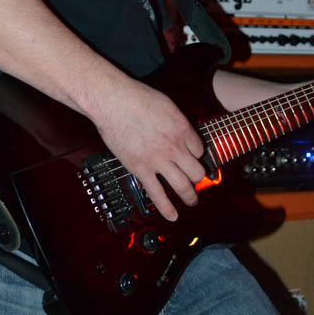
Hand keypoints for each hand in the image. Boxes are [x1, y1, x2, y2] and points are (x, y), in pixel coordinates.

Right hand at [94, 79, 204, 221]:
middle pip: (197, 170)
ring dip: (190, 196)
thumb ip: (175, 120)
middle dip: (198, 177)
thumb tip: (178, 129)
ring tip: (192, 202)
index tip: (193, 157)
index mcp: (183, 129)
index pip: (199, 149)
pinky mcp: (141, 170)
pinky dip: (167, 208)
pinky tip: (173, 216)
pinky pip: (157, 194)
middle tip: (196, 180)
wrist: (114, 102)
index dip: (196, 154)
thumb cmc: (136, 98)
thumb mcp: (165, 104)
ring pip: (183, 185)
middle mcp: (175, 147)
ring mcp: (159, 160)